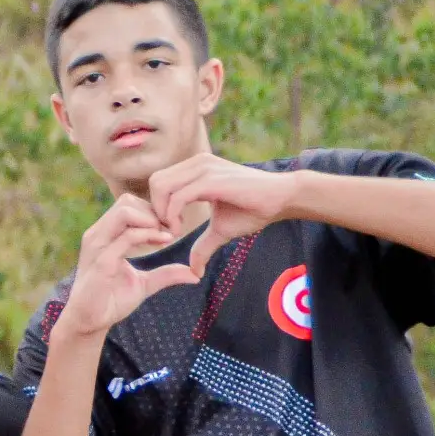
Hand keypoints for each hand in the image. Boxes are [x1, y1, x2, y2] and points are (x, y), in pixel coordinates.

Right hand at [52, 195, 198, 341]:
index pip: (129, 204)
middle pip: (127, 201)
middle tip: (173, 229)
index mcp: (105, 236)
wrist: (89, 322)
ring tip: (167, 235)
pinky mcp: (101, 261)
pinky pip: (127, 236)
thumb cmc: (111, 301)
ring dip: (152, 220)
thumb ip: (166, 274)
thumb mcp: (144, 284)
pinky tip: (164, 241)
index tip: (171, 228)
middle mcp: (98, 235)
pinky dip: (149, 235)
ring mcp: (97, 246)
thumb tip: (194, 274)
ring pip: (125, 211)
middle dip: (154, 211)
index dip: (153, 211)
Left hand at [147, 153, 299, 275]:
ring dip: (161, 213)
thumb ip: (203, 246)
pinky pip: (177, 197)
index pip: (159, 182)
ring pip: (161, 186)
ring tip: (174, 231)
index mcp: (196, 169)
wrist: (280, 199)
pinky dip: (172, 216)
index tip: (168, 229)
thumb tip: (194, 271)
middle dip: (154, 210)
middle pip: (155, 182)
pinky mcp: (211, 180)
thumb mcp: (220, 230)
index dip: (157, 207)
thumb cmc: (253, 210)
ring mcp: (204, 169)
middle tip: (167, 230)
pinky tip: (180, 231)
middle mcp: (197, 164)